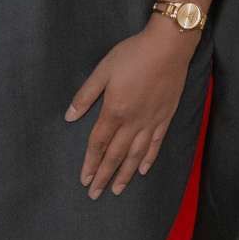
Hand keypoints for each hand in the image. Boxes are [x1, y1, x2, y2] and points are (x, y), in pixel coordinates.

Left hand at [66, 23, 198, 198]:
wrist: (169, 46)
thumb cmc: (133, 54)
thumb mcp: (104, 70)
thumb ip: (86, 95)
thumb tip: (69, 117)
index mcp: (115, 110)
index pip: (99, 143)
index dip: (90, 162)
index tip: (84, 179)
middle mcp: (133, 121)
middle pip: (115, 154)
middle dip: (104, 175)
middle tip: (95, 194)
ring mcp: (151, 121)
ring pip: (135, 154)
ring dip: (125, 174)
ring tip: (117, 189)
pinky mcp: (165, 116)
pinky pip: (155, 143)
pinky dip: (148, 158)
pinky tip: (143, 169)